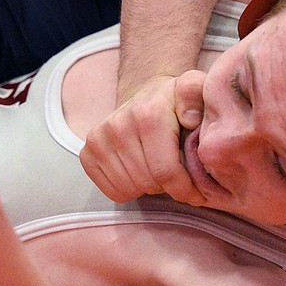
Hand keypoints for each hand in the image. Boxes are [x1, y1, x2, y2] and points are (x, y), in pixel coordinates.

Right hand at [80, 71, 207, 204]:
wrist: (146, 94)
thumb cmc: (175, 102)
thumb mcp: (194, 91)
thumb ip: (197, 96)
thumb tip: (190, 118)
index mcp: (148, 115)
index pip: (166, 172)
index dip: (186, 189)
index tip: (198, 194)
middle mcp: (118, 126)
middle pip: (148, 183)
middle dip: (169, 187)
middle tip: (177, 175)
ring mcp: (98, 139)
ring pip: (130, 189)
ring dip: (149, 188)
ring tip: (158, 170)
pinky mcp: (87, 152)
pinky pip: (112, 192)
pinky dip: (129, 189)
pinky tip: (140, 172)